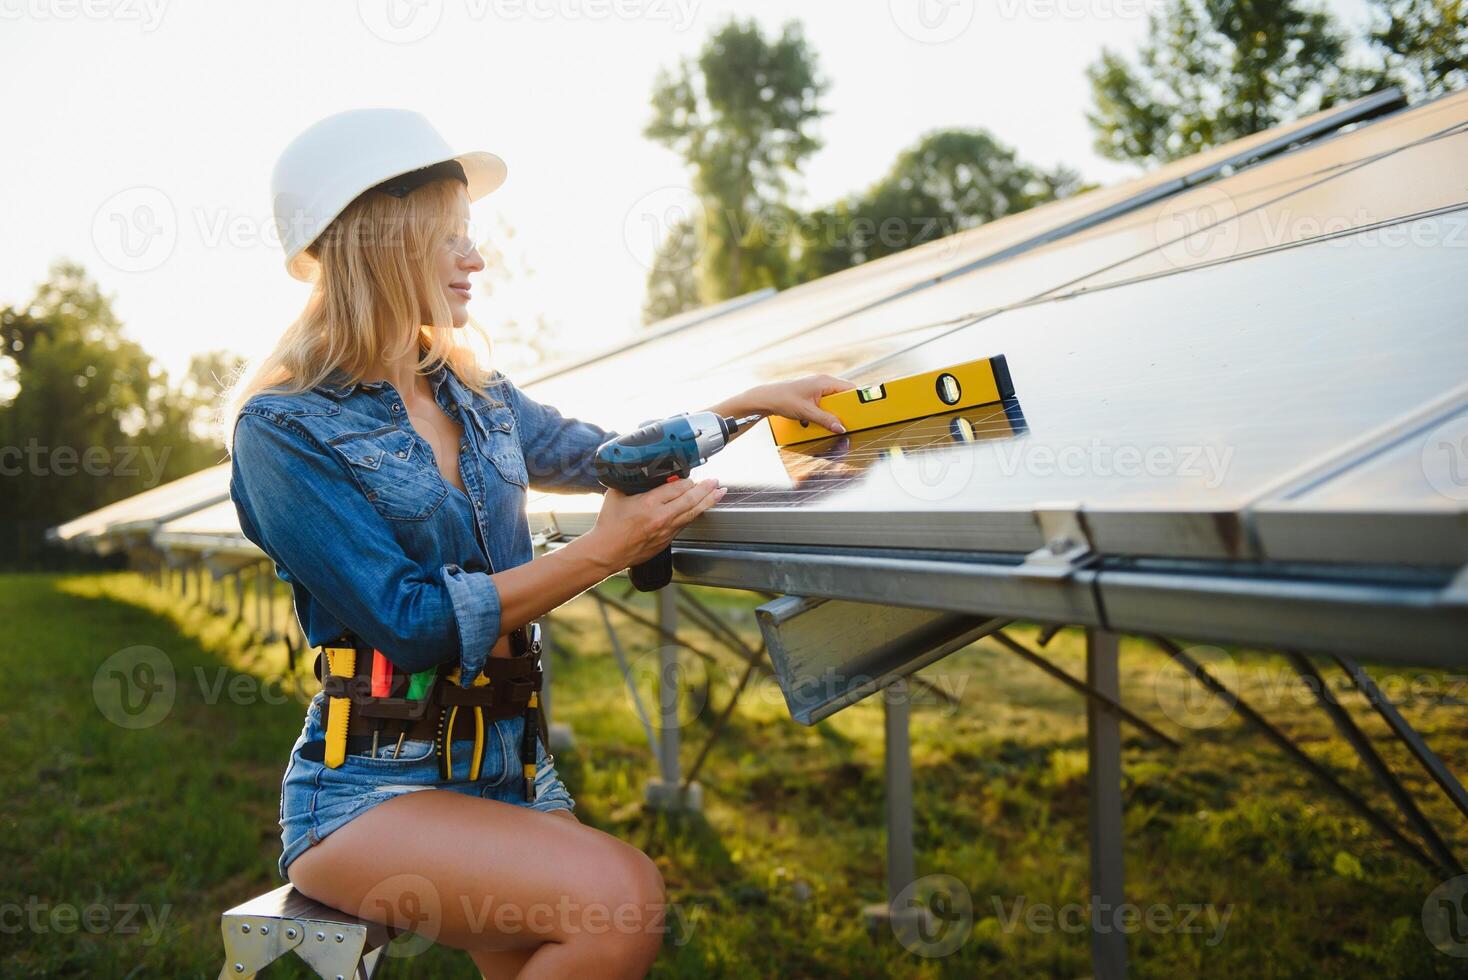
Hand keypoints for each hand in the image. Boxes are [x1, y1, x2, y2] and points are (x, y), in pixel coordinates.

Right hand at [583, 478, 725, 570]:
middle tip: (715, 481)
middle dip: (706, 489)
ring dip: (708, 502)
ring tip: (719, 493)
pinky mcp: (667, 540)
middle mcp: (662, 517)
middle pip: (692, 499)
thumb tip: (638, 471)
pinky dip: (695, 514)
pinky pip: (685, 524)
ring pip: (693, 513)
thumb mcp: (616, 495)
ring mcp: (666, 530)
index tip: (691, 476)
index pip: (678, 487)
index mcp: (649, 503)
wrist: (606, 552)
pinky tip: (701, 509)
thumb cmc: (609, 526)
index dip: (687, 480)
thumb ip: (630, 482)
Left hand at [745, 374, 857, 433]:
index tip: (864, 410)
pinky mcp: (812, 394)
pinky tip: (820, 419)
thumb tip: (841, 428)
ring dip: (834, 412)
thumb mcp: (807, 413)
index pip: (850, 388)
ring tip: (832, 422)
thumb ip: (825, 420)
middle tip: (848, 421)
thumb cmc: (783, 400)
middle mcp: (823, 381)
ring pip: (834, 400)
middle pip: (843, 395)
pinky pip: (825, 403)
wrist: (766, 398)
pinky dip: (825, 412)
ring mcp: (817, 387)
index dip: (857, 400)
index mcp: (825, 381)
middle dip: (845, 409)